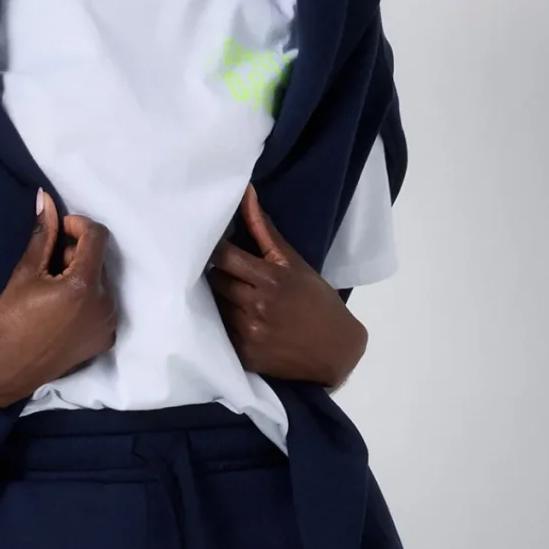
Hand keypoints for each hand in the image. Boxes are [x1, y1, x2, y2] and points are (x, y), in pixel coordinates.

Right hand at [0, 190, 117, 408]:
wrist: (8, 368)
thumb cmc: (11, 319)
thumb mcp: (26, 273)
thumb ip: (43, 235)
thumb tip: (46, 199)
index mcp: (84, 285)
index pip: (97, 236)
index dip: (79, 225)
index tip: (60, 229)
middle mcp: (104, 304)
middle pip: (100, 260)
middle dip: (77, 254)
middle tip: (49, 267)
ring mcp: (108, 324)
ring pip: (102, 283)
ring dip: (83, 277)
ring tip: (54, 291)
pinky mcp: (106, 339)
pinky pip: (104, 305)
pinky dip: (88, 300)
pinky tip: (64, 310)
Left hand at [207, 184, 366, 387]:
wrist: (335, 350)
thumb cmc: (315, 300)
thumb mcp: (294, 263)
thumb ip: (264, 230)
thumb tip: (246, 193)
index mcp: (270, 280)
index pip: (223, 257)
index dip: (216, 250)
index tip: (216, 247)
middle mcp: (256, 307)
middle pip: (214, 281)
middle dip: (218, 274)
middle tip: (226, 273)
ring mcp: (248, 333)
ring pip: (213, 306)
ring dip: (218, 298)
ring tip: (231, 295)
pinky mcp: (243, 355)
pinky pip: (218, 332)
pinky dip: (222, 323)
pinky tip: (236, 319)